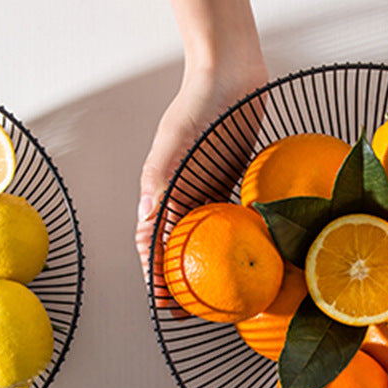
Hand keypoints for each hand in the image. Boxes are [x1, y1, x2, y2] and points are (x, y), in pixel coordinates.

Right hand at [136, 58, 268, 287]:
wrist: (230, 74)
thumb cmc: (199, 103)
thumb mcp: (175, 142)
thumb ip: (160, 179)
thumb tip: (145, 220)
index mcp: (161, 191)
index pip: (151, 244)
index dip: (155, 276)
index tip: (163, 304)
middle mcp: (180, 196)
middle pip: (175, 248)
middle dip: (178, 283)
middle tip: (190, 313)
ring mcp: (203, 189)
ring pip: (199, 239)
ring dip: (202, 268)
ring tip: (214, 296)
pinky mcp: (226, 182)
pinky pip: (225, 219)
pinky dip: (227, 241)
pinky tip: (242, 260)